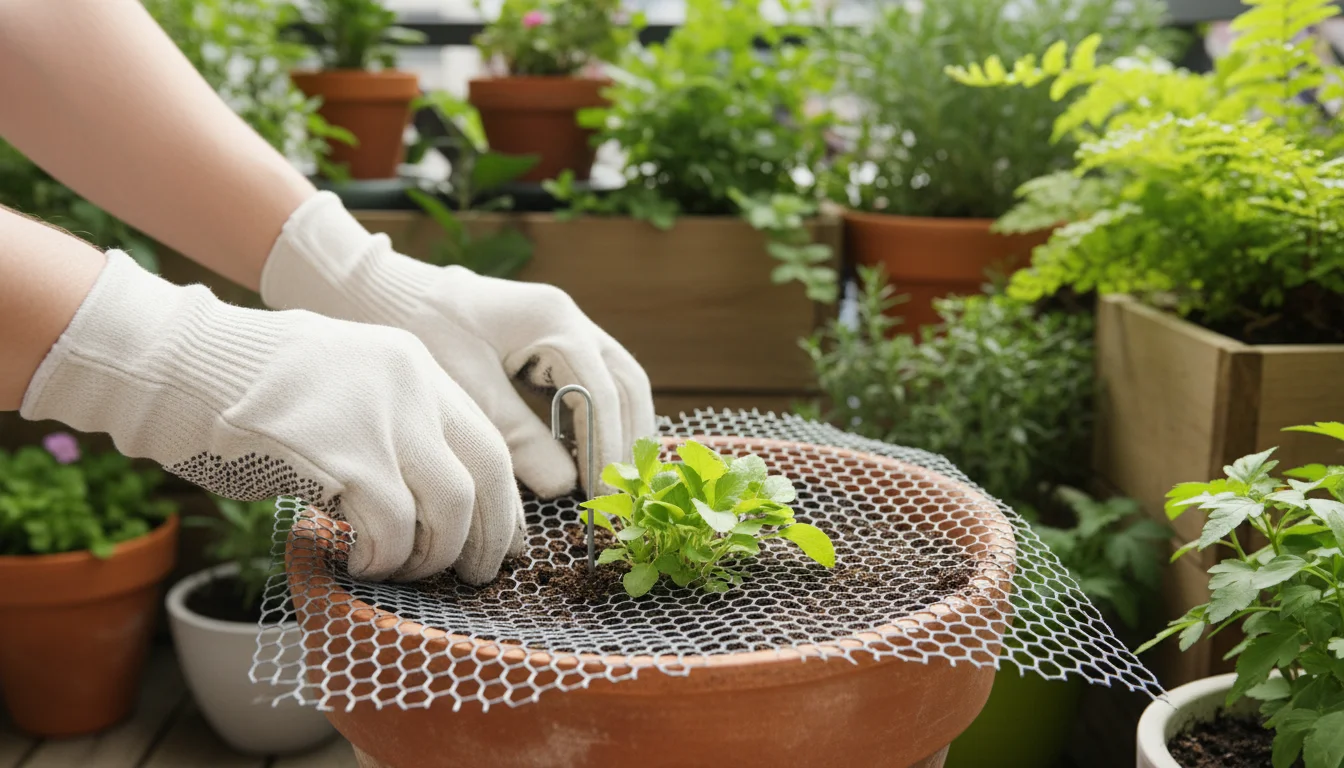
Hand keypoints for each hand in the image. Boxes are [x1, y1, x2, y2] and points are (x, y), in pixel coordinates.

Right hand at [21, 252, 523, 582]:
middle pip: (486, 475)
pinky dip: (382, 557)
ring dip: (430, 555)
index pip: (489, 441)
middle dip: (488, 537)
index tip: (502, 542)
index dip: (503, 502)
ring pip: (450, 507)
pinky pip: (392, 528)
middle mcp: (410, 384)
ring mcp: (379, 417)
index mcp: (416, 365)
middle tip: (471, 574)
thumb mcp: (344, 386)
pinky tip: (355, 558)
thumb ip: (396, 428)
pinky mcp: (341, 455)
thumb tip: (443, 502)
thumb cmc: (246, 389)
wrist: (174, 364)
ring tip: (397, 567)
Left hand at [261, 192, 656, 496]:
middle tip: (622, 492)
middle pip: (627, 382)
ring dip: (622, 429)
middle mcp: (570, 316)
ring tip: (615, 480)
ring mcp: (566, 324)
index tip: (600, 495)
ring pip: (619, 379)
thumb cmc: (418, 332)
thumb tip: (563, 487)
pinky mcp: (553, 340)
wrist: (380, 292)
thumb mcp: (467, 390)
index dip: (605, 448)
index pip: (601, 392)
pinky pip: (596, 380)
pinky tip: (590, 455)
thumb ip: (517, 438)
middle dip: (628, 439)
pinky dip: (601, 417)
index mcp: (553, 320)